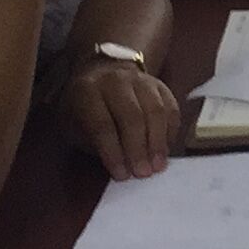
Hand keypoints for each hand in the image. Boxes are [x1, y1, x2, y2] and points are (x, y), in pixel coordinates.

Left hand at [63, 55, 179, 181]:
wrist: (102, 74)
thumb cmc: (86, 109)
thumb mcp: (76, 126)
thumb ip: (96, 144)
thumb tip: (123, 168)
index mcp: (87, 91)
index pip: (102, 124)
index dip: (113, 152)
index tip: (121, 175)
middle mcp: (115, 81)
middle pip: (132, 116)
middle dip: (138, 148)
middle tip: (143, 173)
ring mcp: (141, 80)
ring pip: (155, 110)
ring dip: (158, 142)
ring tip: (158, 165)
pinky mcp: (160, 85)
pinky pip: (171, 108)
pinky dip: (171, 131)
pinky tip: (165, 150)